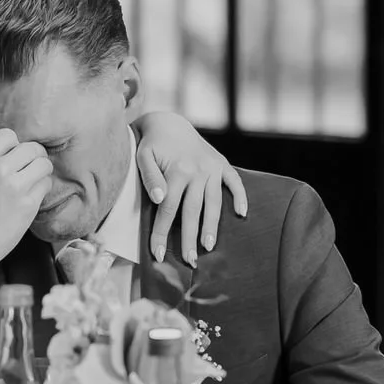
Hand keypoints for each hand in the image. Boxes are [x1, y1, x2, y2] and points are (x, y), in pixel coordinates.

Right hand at [0, 128, 53, 283]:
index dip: (14, 147)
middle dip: (33, 159)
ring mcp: (14, 185)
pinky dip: (42, 191)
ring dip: (41, 173)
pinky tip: (30, 200)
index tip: (12, 160)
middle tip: (28, 173)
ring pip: (44, 164)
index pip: (9, 135)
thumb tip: (17, 155)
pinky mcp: (28, 204)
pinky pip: (46, 185)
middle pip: (32, 147)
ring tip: (31, 185)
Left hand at [133, 111, 247, 263]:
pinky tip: (241, 214)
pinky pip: (234, 181)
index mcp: (177, 171)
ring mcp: (212, 168)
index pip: (168, 210)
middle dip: (190, 238)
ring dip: (212, 226)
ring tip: (209, 246)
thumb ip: (149, 177)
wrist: (168, 122)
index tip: (158, 255)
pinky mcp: (222, 164)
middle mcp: (198, 171)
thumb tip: (160, 198)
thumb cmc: (151, 144)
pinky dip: (240, 196)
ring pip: (214, 202)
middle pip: (193, 211)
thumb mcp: (142, 156)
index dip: (162, 233)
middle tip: (190, 260)